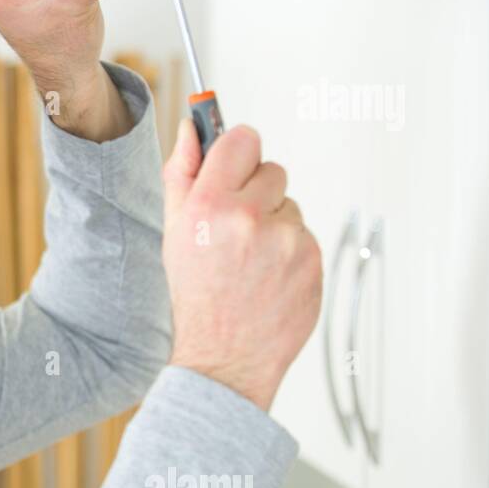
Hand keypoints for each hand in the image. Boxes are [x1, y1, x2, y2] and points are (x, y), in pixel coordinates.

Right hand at [161, 119, 321, 411]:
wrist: (225, 358)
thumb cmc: (197, 296)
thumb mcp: (175, 231)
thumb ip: (182, 173)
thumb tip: (192, 129)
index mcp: (209, 205)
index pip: (241, 140)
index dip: (237, 151)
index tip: (234, 164)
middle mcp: (250, 218)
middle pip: (271, 169)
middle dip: (256, 192)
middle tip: (237, 230)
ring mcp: (287, 239)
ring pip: (290, 205)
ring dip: (275, 224)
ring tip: (252, 260)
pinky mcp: (313, 259)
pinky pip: (305, 235)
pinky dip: (290, 250)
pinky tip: (270, 276)